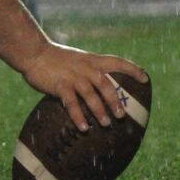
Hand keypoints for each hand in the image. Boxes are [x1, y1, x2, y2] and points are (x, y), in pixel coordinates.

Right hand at [19, 41, 147, 131]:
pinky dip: (78, 116)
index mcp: (92, 61)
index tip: (146, 79)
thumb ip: (87, 72)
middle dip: (115, 101)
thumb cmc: (55, 59)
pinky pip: (72, 103)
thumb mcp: (76, 61)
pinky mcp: (60, 85)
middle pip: (106, 84)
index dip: (133, 70)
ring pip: (91, 95)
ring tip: (106, 124)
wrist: (34, 52)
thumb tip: (99, 90)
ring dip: (99, 110)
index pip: (117, 62)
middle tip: (121, 116)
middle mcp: (86, 68)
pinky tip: (84, 127)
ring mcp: (73, 77)